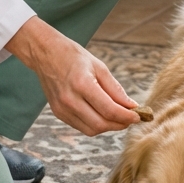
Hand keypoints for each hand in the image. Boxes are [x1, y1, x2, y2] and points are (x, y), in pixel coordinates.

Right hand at [6, 16, 139, 134]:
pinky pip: (81, 126)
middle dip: (119, 125)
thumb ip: (115, 89)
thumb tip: (131, 106)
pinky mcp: (57, 113)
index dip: (127, 117)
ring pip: (91, 130)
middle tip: (130, 119)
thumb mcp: (99, 66)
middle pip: (100, 124)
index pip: (109, 110)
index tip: (138, 116)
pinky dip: (94, 124)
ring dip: (107, 127)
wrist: (45, 53)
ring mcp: (61, 108)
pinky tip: (101, 115)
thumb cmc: (73, 56)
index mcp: (82, 84)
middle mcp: (70, 99)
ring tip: (117, 117)